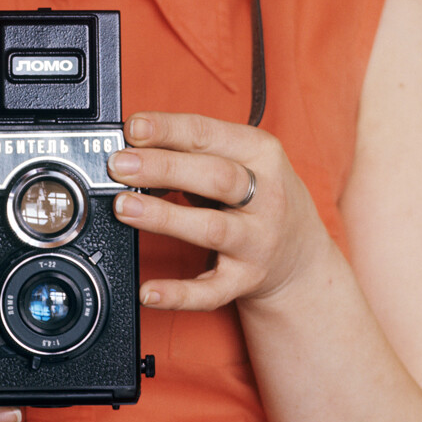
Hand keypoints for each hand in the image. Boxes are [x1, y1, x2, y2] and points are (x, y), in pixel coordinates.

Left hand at [108, 113, 333, 310]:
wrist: (302, 256)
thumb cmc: (258, 195)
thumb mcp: (239, 159)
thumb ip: (193, 151)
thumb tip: (134, 148)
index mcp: (261, 153)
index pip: (209, 133)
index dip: (168, 129)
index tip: (133, 127)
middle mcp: (267, 197)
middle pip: (214, 177)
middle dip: (162, 168)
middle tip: (119, 165)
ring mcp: (258, 241)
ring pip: (211, 229)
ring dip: (164, 217)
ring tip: (124, 207)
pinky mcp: (247, 280)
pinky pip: (211, 290)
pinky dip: (179, 293)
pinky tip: (148, 291)